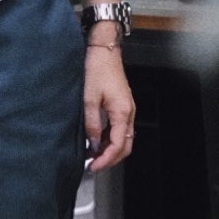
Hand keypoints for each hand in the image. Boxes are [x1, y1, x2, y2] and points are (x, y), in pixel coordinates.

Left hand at [83, 47, 134, 171]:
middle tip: (93, 165)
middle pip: (125, 146)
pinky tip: (97, 141)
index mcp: (122, 113)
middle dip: (110, 158)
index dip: (106, 159)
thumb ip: (92, 124)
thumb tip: (93, 144)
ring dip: (110, 149)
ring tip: (93, 155)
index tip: (92, 167)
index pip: (118, 145)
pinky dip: (110, 139)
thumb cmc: (97, 70)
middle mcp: (129, 113)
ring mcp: (127, 110)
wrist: (105, 52)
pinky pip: (120, 129)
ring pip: (123, 138)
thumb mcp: (89, 99)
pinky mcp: (123, 106)